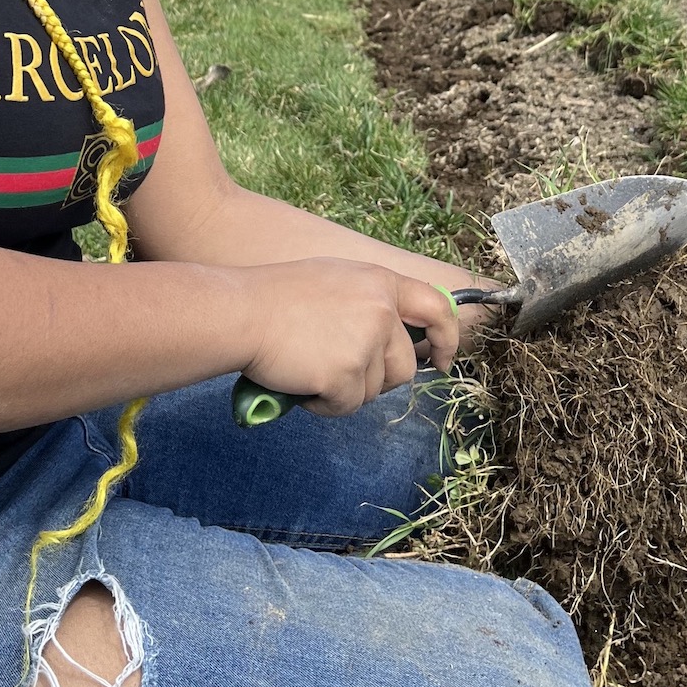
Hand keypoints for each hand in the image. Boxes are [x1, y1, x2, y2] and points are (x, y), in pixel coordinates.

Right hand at [238, 261, 459, 416]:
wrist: (241, 313)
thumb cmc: (276, 296)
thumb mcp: (336, 281)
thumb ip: (370, 301)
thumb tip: (390, 333)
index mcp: (381, 282)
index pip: (437, 308)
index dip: (446, 339)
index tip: (442, 360)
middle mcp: (381, 310)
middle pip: (404, 366)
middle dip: (377, 378)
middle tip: (340, 371)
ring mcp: (365, 343)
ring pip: (375, 390)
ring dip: (347, 390)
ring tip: (311, 368)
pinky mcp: (346, 375)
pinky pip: (348, 406)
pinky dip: (325, 404)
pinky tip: (302, 383)